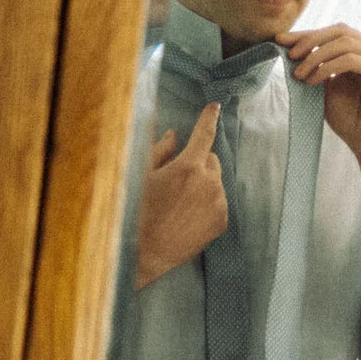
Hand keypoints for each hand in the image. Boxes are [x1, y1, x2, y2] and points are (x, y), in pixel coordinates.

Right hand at [135, 103, 227, 289]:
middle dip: (196, 162)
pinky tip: (186, 215)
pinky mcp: (223, 220)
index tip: (215, 106)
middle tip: (174, 179)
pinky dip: (207, 202)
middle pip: (210, 160)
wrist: (146, 252)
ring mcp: (219, 203)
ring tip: (177, 202)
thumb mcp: (141, 176)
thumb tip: (174, 135)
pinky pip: (218, 202)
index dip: (208, 118)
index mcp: (187, 167)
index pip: (203, 135)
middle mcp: (209, 182)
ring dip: (202, 183)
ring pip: (215, 182)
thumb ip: (160, 151)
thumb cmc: (137, 211)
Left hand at [284, 25, 360, 204]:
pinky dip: (328, 66)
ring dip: (316, 56)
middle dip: (310, 40)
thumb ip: (317, 66)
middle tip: (290, 56)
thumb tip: (290, 46)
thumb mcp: (327, 87)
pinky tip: (314, 79)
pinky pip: (352, 59)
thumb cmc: (351, 120)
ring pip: (345, 42)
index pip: (336, 33)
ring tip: (299, 74)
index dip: (308, 34)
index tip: (281, 41)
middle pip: (341, 31)